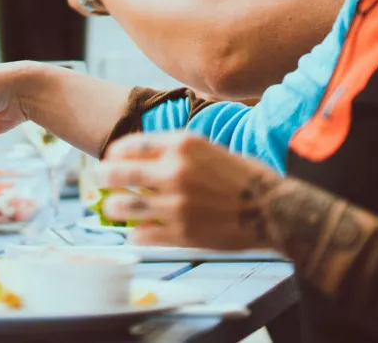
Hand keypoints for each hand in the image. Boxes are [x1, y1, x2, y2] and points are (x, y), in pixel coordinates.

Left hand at [98, 132, 280, 249]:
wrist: (276, 211)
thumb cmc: (246, 178)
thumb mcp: (210, 149)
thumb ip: (176, 151)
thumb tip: (141, 156)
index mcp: (183, 146)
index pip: (129, 145)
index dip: (114, 154)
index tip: (110, 159)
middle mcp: (175, 172)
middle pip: (117, 173)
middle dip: (103, 177)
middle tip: (100, 181)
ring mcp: (176, 204)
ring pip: (122, 206)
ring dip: (112, 208)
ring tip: (111, 209)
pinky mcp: (181, 233)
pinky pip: (141, 233)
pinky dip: (135, 232)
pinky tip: (138, 230)